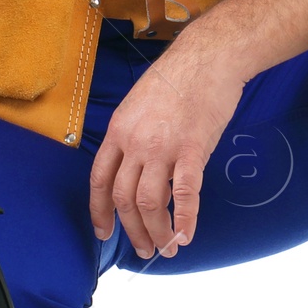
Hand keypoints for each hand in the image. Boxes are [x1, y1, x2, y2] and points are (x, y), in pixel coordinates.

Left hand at [88, 38, 243, 258]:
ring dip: (157, 232)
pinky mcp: (192, 149)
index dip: (100, 210)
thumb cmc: (178, 79)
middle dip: (132, 230)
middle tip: (144, 249)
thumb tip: (142, 175)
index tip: (105, 231)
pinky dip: (184, 220)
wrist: (207, 58)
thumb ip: (135, 140)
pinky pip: (184, 194)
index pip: (99, 180)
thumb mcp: (140, 106)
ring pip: (150, 202)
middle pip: (124, 198)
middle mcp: (135, 142)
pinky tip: (187, 236)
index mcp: (118, 131)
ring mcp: (162, 147)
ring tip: (167, 248)